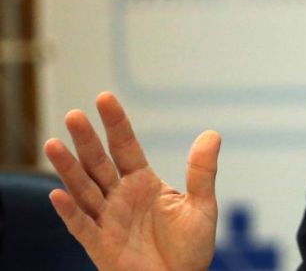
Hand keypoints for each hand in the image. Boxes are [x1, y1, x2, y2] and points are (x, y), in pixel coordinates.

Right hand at [44, 92, 221, 270]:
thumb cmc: (191, 247)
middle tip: (73, 116)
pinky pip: (81, 226)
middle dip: (86, 141)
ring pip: (84, 189)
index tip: (104, 98)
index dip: (115, 124)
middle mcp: (120, 196)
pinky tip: (58, 194)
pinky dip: (70, 211)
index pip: (126, 146)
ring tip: (53, 144)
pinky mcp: (100, 244)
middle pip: (99, 163)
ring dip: (68, 169)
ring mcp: (107, 219)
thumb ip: (201, 171)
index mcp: (143, 182)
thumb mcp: (202, 205)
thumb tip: (212, 134)